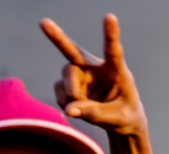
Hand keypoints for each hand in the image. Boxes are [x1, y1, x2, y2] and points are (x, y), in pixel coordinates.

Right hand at [40, 15, 147, 135]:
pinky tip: (77, 108)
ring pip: (67, 76)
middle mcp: (95, 67)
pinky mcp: (69, 84)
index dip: (110, 34)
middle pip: (73, 52)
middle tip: (43, 22)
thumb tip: (69, 109)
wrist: (119, 122)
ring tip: (85, 107)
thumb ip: (96, 113)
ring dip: (73, 94)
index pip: (113, 51)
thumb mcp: (117, 118)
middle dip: (58, 37)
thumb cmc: (125, 115)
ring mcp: (80, 74)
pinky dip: (66, 102)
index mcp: (116, 70)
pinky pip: (59, 91)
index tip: (110, 16)